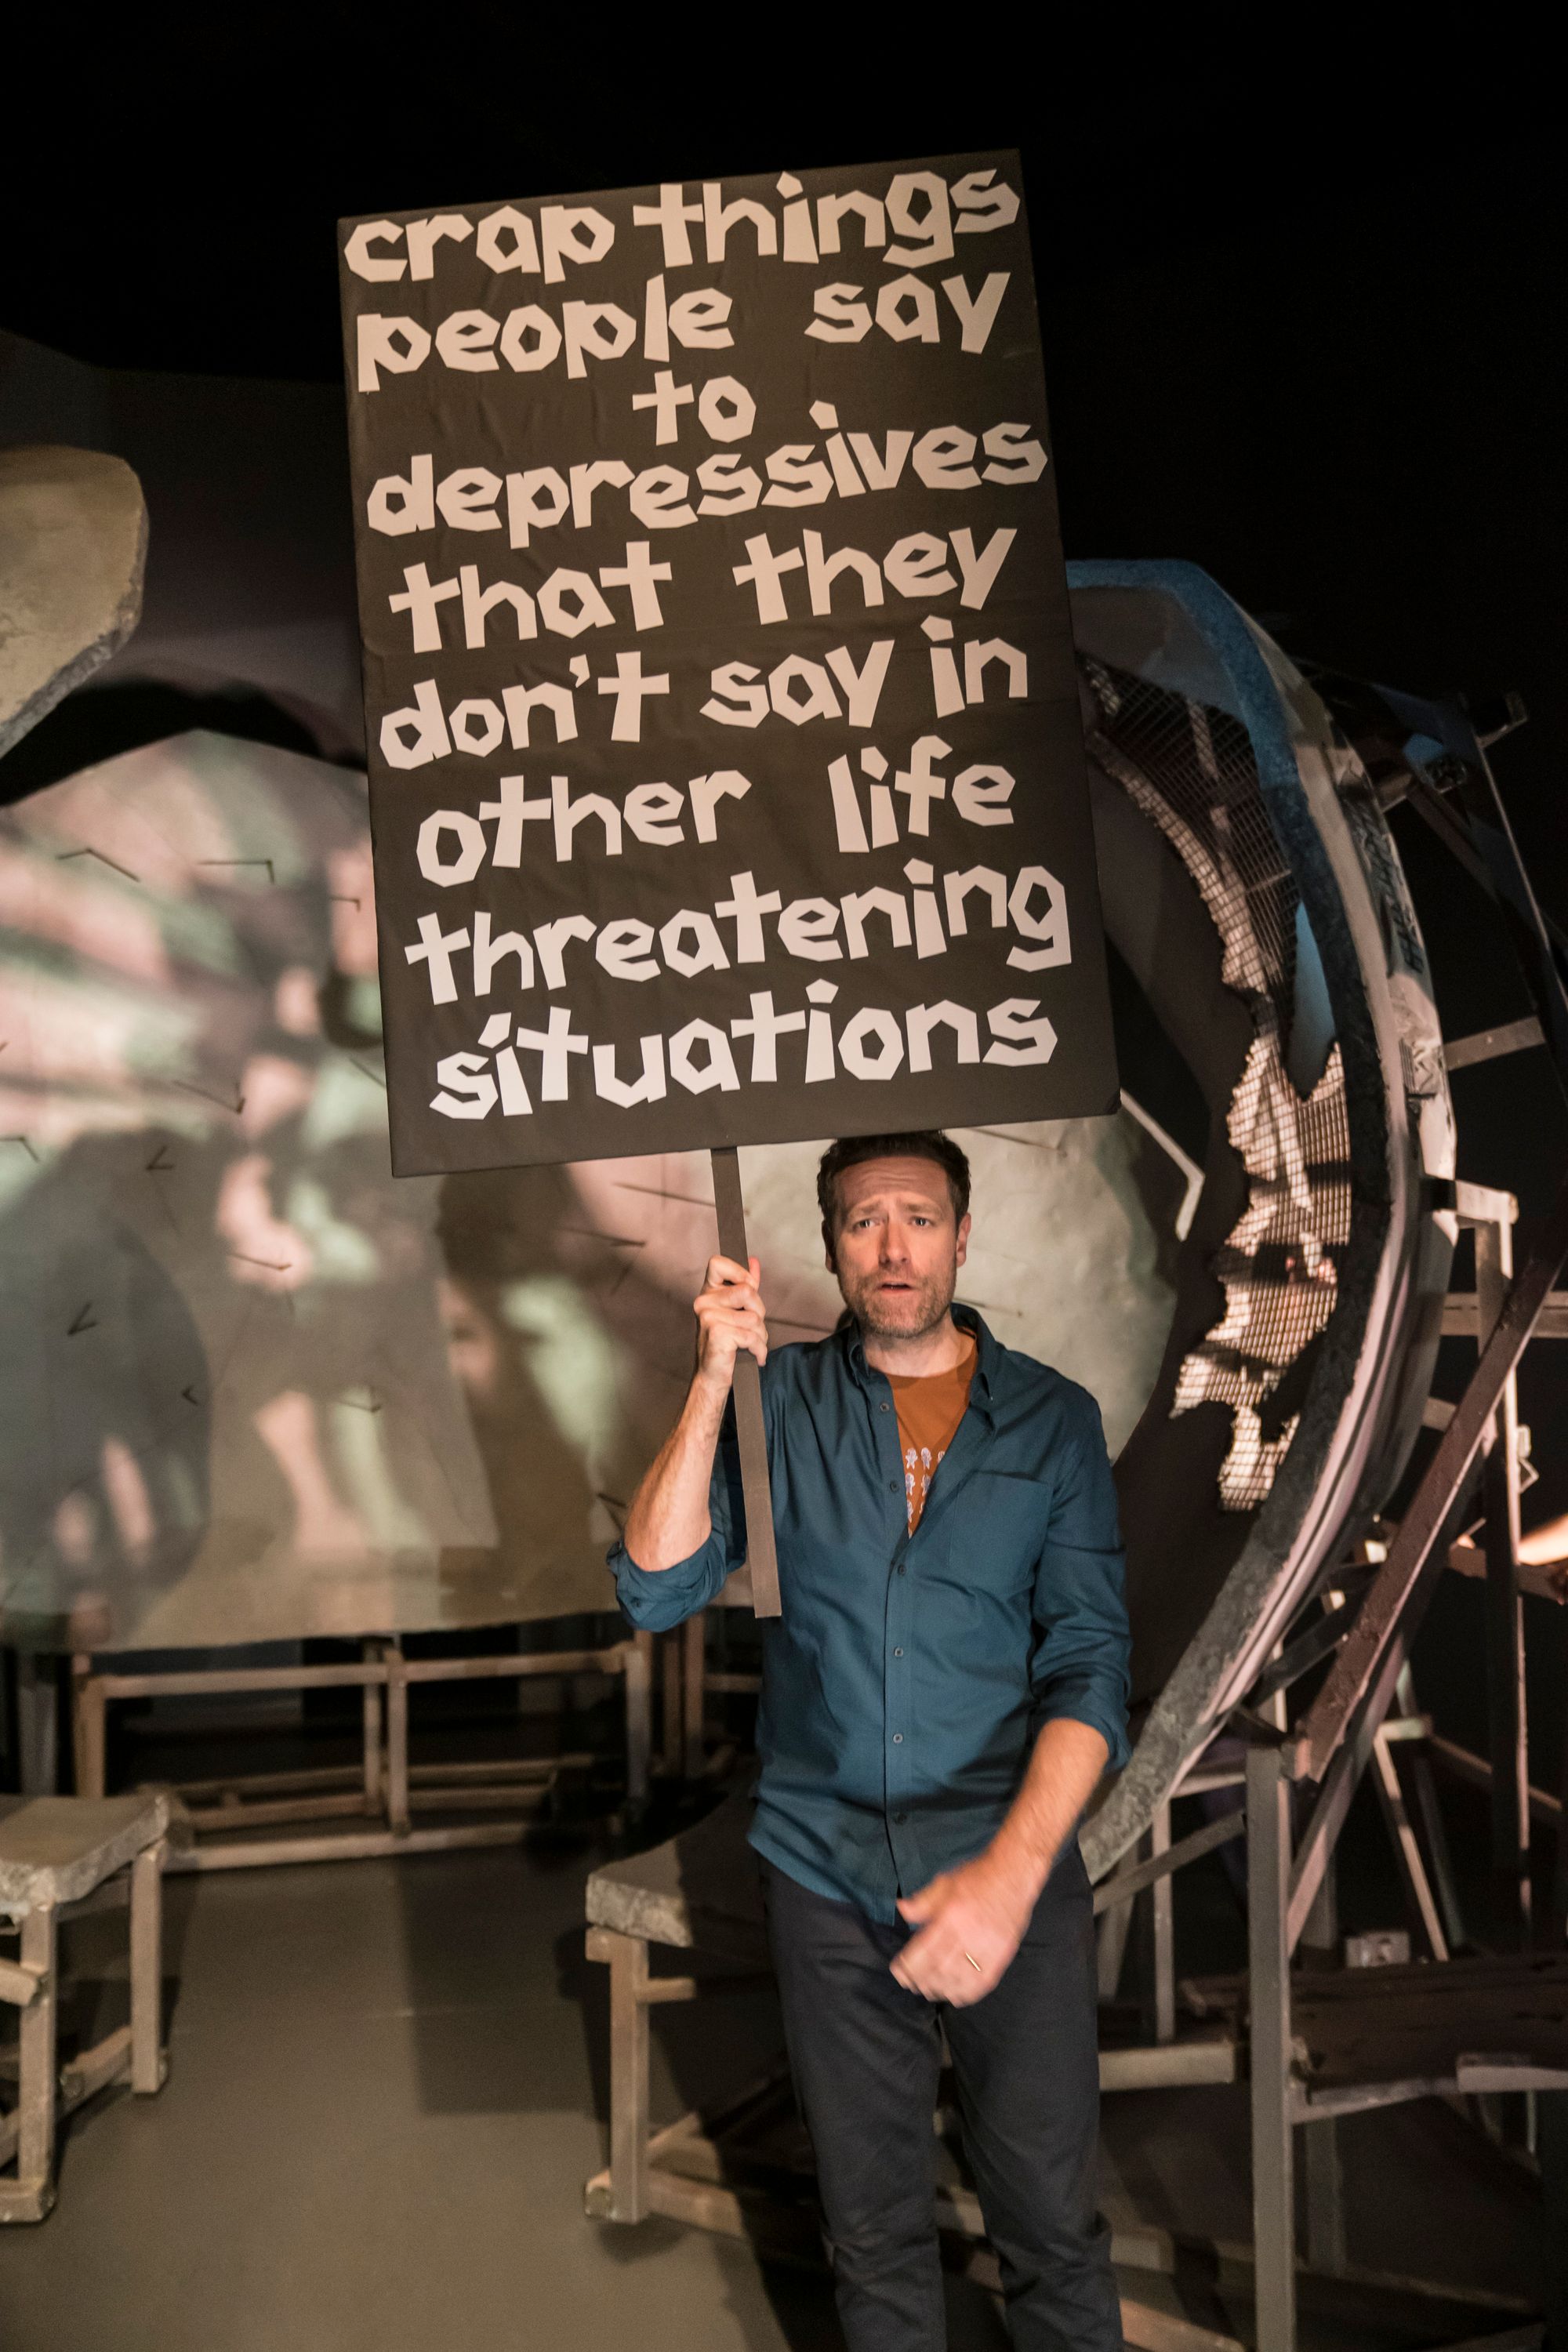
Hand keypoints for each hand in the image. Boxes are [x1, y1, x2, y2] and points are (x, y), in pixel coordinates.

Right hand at [693, 1254, 767, 1391]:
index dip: (739, 1272)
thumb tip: (754, 1262)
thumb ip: (745, 1284)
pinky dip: (759, 1349)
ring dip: (760, 1335)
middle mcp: (704, 1302)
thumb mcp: (735, 1311)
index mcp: (708, 1293)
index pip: (717, 1263)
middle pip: (747, 1291)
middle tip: (753, 1328)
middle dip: (759, 1312)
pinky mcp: (717, 1334)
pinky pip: (752, 1336)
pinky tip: (754, 1355)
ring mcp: (708, 1317)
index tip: (749, 1287)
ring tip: (751, 1344)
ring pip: (754, 1317)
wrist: (713, 1376)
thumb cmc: (725, 1344)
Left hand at [891, 1850, 1035, 2005]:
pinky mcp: (1001, 1955)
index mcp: (951, 1915)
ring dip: (940, 1989)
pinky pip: (982, 1983)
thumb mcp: (944, 1882)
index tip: (899, 1971)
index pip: (924, 1950)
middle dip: (921, 1980)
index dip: (908, 1966)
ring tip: (929, 1990)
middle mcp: (968, 1933)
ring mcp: (987, 1947)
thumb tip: (902, 1909)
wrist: (1013, 1874)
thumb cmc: (978, 1877)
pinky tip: (956, 1995)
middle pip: (939, 1968)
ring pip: (959, 1979)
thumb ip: (922, 1900)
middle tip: (911, 1983)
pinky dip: (966, 1993)